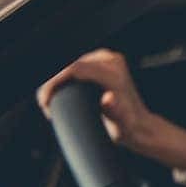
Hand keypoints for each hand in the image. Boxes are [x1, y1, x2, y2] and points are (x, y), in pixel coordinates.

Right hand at [37, 48, 159, 147]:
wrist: (141, 126)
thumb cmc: (129, 127)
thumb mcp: (121, 123)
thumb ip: (114, 111)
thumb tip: (108, 99)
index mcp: (113, 73)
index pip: (73, 68)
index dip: (53, 82)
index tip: (44, 100)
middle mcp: (111, 61)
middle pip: (69, 65)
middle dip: (52, 83)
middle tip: (45, 105)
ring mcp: (108, 59)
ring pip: (71, 65)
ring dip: (57, 81)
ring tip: (49, 101)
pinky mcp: (104, 62)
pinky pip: (77, 66)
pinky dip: (66, 78)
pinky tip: (59, 91)